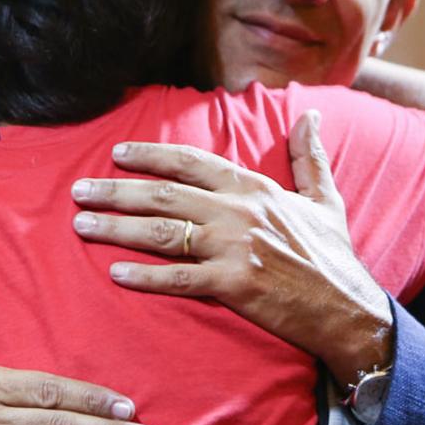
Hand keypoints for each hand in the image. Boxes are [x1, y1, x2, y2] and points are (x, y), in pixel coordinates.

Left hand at [69, 110, 394, 383]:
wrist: (347, 308)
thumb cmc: (332, 256)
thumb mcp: (324, 199)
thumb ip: (309, 156)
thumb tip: (311, 115)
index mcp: (253, 188)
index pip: (191, 162)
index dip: (150, 155)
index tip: (117, 153)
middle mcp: (237, 212)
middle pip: (163, 194)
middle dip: (115, 190)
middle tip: (78, 191)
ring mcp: (233, 249)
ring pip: (161, 233)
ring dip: (116, 227)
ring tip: (82, 225)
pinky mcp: (232, 286)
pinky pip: (177, 278)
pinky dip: (144, 276)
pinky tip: (114, 272)